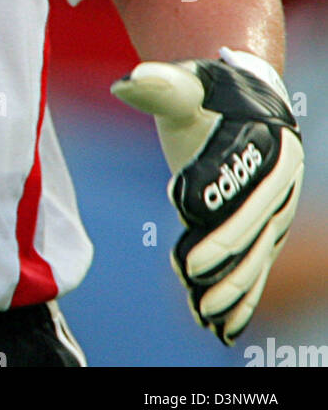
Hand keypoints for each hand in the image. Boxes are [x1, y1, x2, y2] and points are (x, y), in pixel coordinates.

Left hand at [111, 51, 303, 343]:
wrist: (244, 103)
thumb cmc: (210, 95)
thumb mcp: (187, 86)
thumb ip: (160, 86)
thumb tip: (125, 82)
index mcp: (271, 144)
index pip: (241, 184)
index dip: (214, 210)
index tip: (181, 224)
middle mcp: (283, 182)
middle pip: (254, 227)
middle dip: (224, 257)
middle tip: (191, 279)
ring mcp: (277, 211)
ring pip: (258, 256)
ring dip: (234, 287)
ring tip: (204, 312)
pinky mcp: (266, 233)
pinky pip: (258, 268)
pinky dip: (243, 298)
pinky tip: (224, 327)